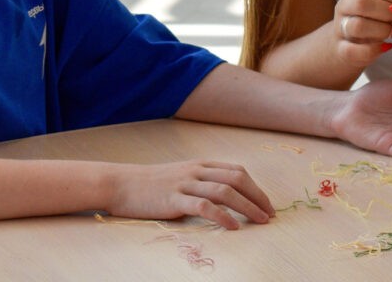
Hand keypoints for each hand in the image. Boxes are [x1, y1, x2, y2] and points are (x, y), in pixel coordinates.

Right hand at [104, 160, 274, 229]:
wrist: (121, 184)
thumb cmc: (150, 184)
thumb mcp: (180, 176)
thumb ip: (201, 181)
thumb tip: (226, 196)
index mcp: (200, 164)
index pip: (236, 171)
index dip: (255, 187)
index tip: (266, 204)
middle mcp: (196, 170)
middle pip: (237, 178)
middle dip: (258, 196)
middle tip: (270, 214)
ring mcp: (185, 183)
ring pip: (225, 191)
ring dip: (247, 206)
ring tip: (260, 221)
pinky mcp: (174, 199)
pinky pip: (204, 206)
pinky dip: (222, 216)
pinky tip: (233, 226)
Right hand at [332, 0, 391, 68]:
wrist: (346, 43)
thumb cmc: (368, 18)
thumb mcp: (378, 1)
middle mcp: (343, 6)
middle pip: (362, 3)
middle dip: (386, 12)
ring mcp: (340, 28)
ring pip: (358, 26)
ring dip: (382, 30)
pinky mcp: (341, 49)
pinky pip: (354, 50)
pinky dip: (374, 50)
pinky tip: (387, 46)